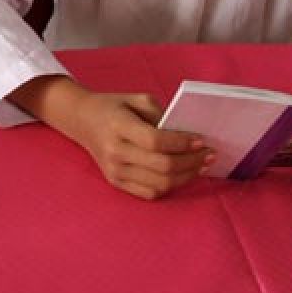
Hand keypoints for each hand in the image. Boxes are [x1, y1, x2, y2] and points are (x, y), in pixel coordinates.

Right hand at [69, 91, 212, 199]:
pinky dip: (171, 186)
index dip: (182, 143)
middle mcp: (115, 152)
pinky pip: (150, 192)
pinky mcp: (116, 182)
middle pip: (162, 166)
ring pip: (160, 183)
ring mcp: (115, 171)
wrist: (83, 120)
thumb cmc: (114, 107)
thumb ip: (161, 115)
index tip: (201, 140)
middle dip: (192, 162)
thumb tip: (187, 136)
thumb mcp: (136, 99)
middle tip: (209, 154)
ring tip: (200, 166)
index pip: (156, 141)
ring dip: (187, 176)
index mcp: (119, 126)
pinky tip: (182, 175)